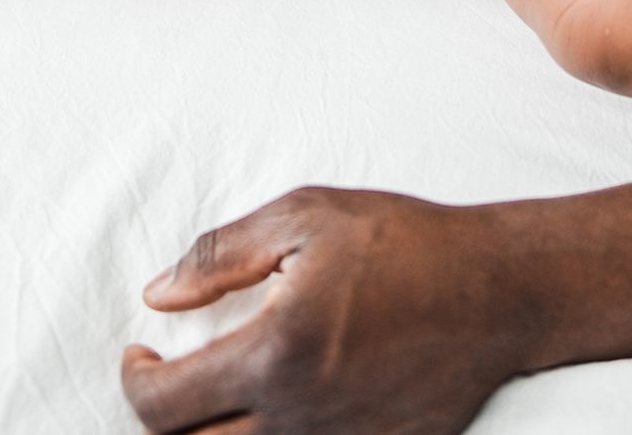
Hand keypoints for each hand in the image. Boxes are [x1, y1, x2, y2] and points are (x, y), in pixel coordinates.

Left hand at [123, 187, 528, 433]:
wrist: (497, 290)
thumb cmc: (403, 242)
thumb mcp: (305, 217)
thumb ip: (219, 256)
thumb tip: (157, 296)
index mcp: (275, 353)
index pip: (162, 405)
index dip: (134, 380)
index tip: (142, 352)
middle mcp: (301, 416)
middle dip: (162, 418)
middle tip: (172, 376)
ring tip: (217, 394)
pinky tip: (275, 407)